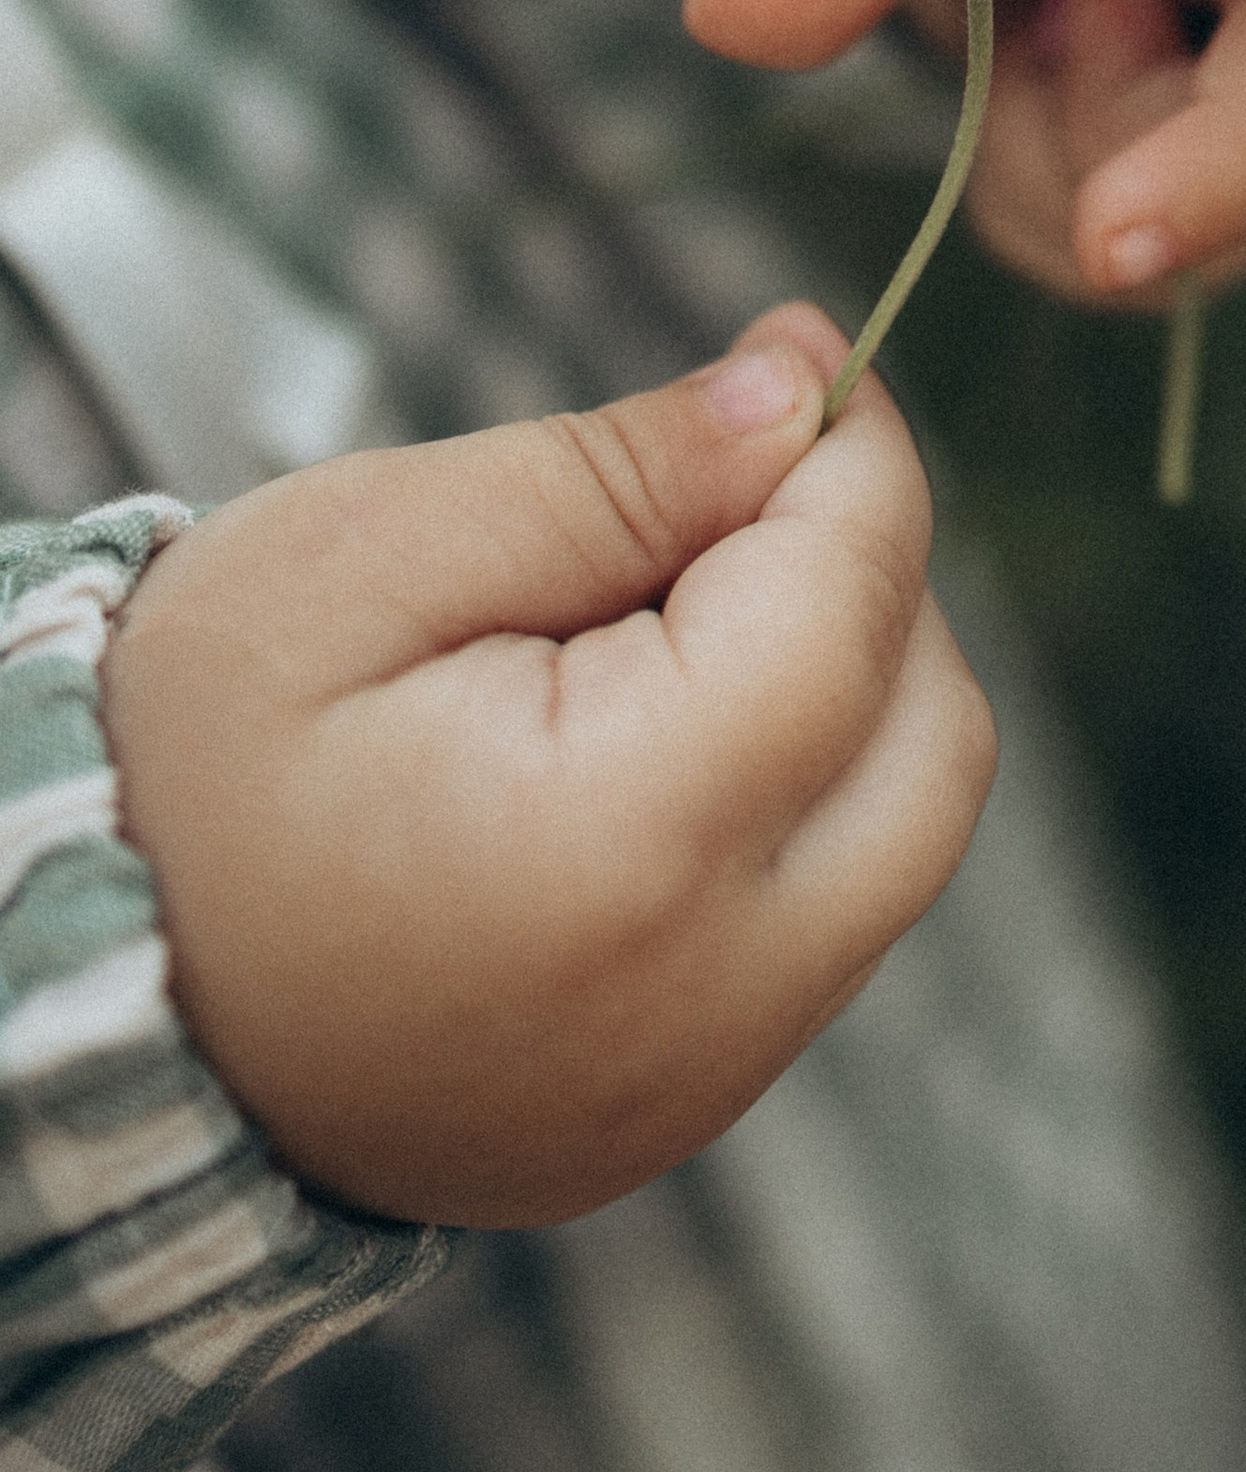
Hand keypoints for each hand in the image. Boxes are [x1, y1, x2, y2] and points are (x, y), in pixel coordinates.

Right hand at [100, 305, 993, 1226]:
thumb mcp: (368, 556)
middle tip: (738, 486)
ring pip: (898, 839)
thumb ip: (610, 475)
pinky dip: (785, 808)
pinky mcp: (669, 1117)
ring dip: (843, 694)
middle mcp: (707, 997)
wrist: (69, 1000)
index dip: (853, 455)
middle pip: (933, 740)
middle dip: (873, 581)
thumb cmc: (189, 761)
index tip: (801, 354)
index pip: (852, 606)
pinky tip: (638, 738)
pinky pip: (817, 932)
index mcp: (630, 847)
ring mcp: (696, 1082)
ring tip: (665, 611)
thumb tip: (800, 401)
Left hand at [684, 0, 1245, 304]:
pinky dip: (1081, 181)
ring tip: (1047, 10)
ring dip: (1090, 155)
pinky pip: (1184, 244)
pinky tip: (1058, 62)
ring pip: (1243, 229)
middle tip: (1043, 9)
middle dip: (1122, 139)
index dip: (1237, 158)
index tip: (1105, 249)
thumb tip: (735, 14)